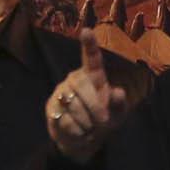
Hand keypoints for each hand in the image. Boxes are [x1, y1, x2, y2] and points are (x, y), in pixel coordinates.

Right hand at [48, 27, 128, 163]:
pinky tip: (80, 132)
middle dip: (94, 106)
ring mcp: (60, 92)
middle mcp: (74, 79)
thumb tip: (118, 92)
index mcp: (92, 76)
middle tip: (103, 121)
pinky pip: (64, 119)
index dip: (89, 45)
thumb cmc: (102, 120)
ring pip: (73, 105)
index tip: (87, 31)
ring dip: (86, 121)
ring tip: (91, 128)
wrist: (81, 139)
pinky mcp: (51, 107)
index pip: (91, 59)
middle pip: (81, 86)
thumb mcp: (117, 113)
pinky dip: (76, 131)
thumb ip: (119, 103)